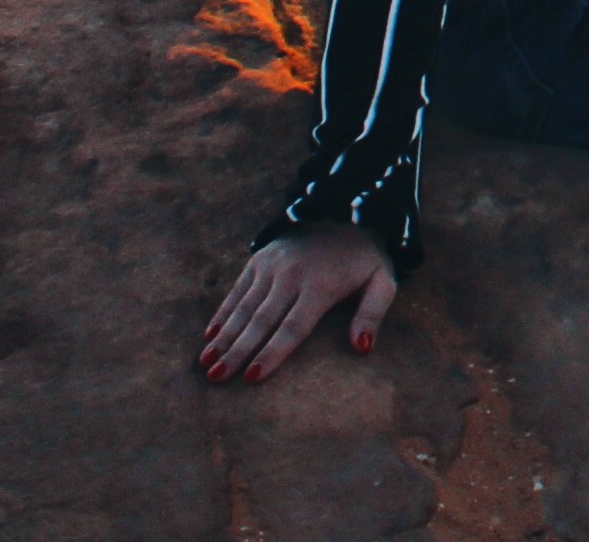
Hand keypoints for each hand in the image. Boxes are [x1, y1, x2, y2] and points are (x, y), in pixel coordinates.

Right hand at [204, 223, 397, 380]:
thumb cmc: (364, 258)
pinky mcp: (259, 259)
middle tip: (216, 378)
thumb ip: (372, 313)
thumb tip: (361, 347)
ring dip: (224, 337)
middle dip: (237, 351)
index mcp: (320, 285)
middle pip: (261, 320)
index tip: (253, 377)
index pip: (292, 327)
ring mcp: (271, 265)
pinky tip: (210, 336)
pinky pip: (238, 290)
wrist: (344, 211)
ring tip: (206, 363)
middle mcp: (291, 275)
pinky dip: (223, 312)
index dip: (272, 353)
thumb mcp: (382, 280)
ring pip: (244, 307)